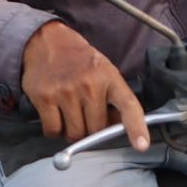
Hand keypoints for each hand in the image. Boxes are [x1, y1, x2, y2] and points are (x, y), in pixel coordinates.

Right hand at [21, 21, 149, 149]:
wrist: (46, 40)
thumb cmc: (79, 60)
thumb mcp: (103, 71)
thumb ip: (113, 98)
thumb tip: (118, 128)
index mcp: (109, 77)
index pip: (128, 105)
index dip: (137, 127)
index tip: (142, 145)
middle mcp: (89, 84)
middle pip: (97, 130)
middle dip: (92, 129)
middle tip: (85, 114)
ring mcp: (66, 91)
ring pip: (75, 134)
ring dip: (73, 131)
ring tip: (70, 112)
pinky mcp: (44, 98)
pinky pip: (53, 131)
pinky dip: (55, 129)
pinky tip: (56, 114)